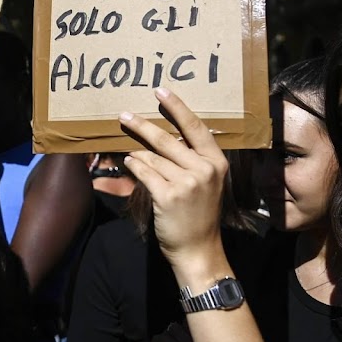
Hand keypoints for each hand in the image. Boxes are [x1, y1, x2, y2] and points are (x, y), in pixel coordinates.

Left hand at [118, 88, 227, 274]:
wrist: (198, 249)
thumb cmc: (199, 214)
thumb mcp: (206, 183)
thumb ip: (191, 160)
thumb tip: (161, 136)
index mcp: (217, 162)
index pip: (195, 127)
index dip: (177, 107)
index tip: (160, 91)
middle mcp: (204, 169)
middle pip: (167, 139)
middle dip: (142, 126)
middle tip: (124, 115)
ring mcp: (188, 183)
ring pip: (151, 157)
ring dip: (136, 154)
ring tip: (130, 153)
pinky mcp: (169, 196)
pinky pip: (144, 172)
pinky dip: (134, 166)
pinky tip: (129, 163)